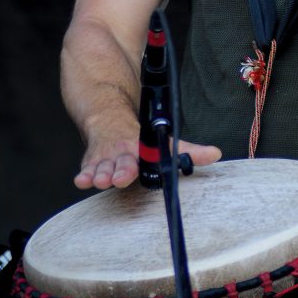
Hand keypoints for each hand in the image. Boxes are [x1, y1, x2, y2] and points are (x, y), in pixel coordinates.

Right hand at [74, 137, 221, 189]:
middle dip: (121, 171)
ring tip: (100, 181)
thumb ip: (188, 151)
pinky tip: (81, 182)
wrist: (108, 115)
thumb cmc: (139, 136)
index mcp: (142, 146)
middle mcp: (124, 151)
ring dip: (101, 174)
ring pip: (103, 166)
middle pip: (123, 162)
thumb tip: (215, 154)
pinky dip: (84, 175)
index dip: (149, 162)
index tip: (148, 167)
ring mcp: (107, 156)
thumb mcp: (164, 141)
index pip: (148, 154)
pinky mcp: (92, 162)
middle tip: (120, 179)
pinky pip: (87, 168)